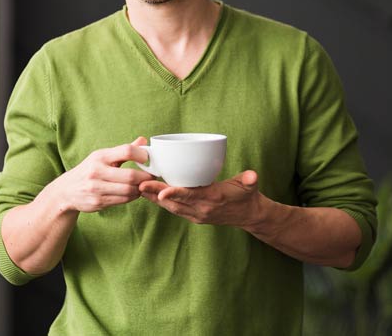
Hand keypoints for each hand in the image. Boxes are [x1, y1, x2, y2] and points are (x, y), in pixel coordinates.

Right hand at [50, 137, 153, 213]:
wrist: (66, 191)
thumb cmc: (90, 170)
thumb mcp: (102, 157)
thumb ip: (124, 151)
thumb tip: (143, 141)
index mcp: (100, 156)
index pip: (126, 151)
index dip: (141, 155)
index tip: (148, 159)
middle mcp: (96, 171)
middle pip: (130, 175)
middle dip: (145, 177)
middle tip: (152, 176)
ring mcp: (96, 188)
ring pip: (128, 190)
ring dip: (140, 189)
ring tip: (143, 185)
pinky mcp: (98, 202)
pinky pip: (122, 200)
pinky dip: (132, 197)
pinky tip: (133, 193)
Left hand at [139, 170, 262, 225]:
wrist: (248, 215)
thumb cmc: (246, 196)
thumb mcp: (249, 186)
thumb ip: (249, 180)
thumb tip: (253, 176)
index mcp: (213, 199)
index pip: (191, 196)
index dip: (175, 193)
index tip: (160, 191)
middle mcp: (201, 209)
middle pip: (175, 201)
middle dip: (156, 194)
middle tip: (140, 184)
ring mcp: (196, 214)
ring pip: (171, 207)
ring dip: (154, 198)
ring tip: (139, 187)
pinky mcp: (192, 216)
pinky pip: (173, 209)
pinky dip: (161, 202)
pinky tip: (149, 194)